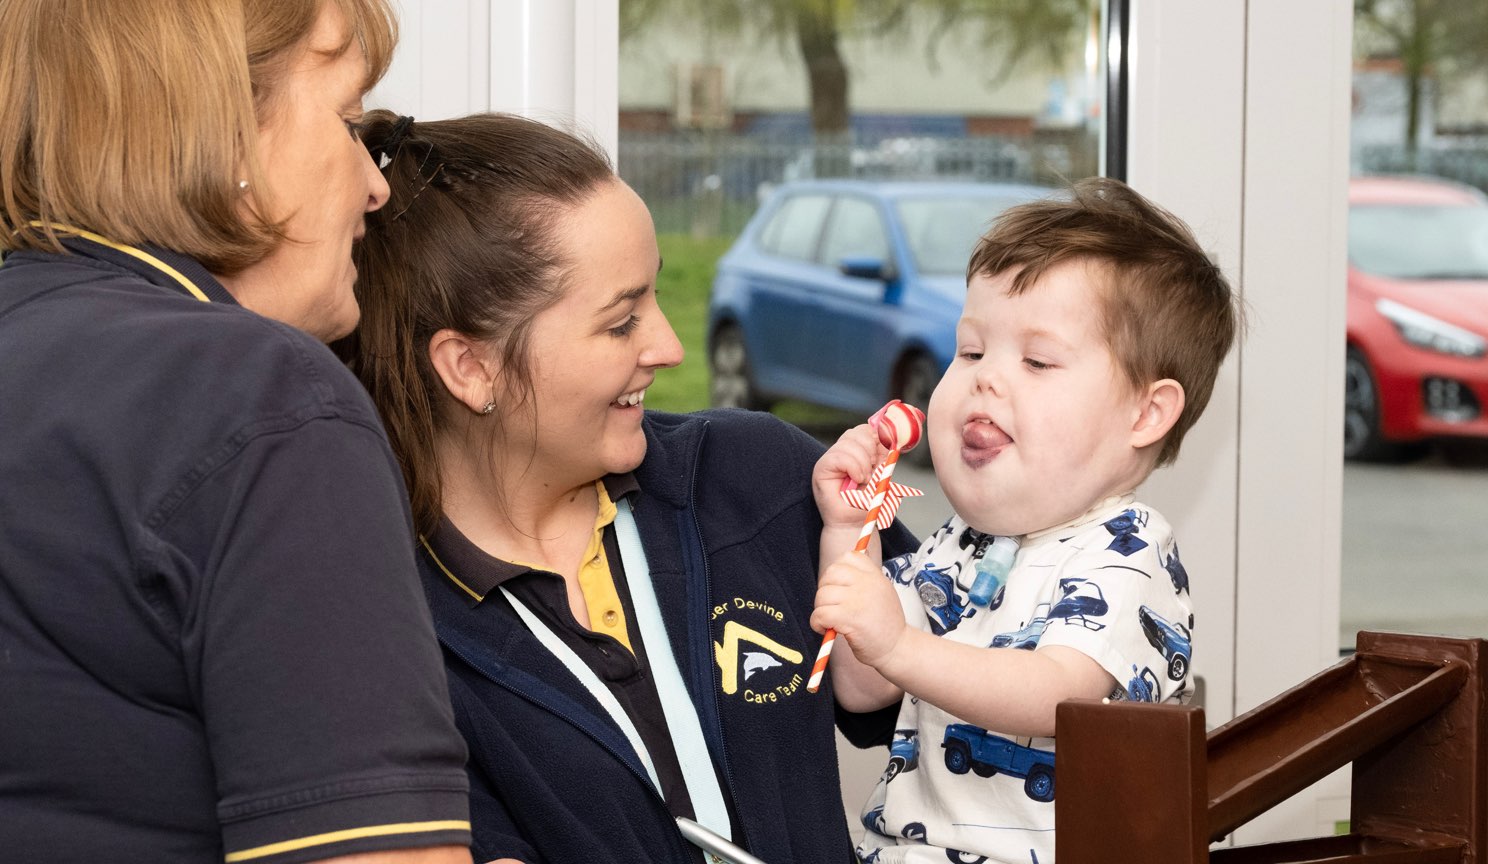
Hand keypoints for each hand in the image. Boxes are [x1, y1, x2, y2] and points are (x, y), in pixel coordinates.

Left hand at [811, 551, 906, 668]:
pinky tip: (826, 629)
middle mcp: (868, 584)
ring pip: (822, 595)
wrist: (898, 648)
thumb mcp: (883, 592)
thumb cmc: (886, 624)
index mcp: (875, 576)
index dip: (837, 570)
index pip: (849, 557)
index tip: (838, 586)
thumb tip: (839, 567)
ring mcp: (858, 600)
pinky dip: (817, 623)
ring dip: (820, 609)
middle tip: (830, 605)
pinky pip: (820, 613)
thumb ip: (865, 579)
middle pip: (831, 573)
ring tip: (830, 620)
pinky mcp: (850, 618)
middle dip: (824, 589)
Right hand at [812, 424, 886, 529]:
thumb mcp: (882, 473)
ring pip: (849, 443)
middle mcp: (841, 452)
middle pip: (857, 432)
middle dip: (871, 450)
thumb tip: (889, 434)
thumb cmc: (867, 502)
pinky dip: (853, 467)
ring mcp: (830, 459)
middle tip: (873, 470)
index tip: (884, 453)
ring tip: (864, 480)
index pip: (865, 429)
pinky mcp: (821, 468)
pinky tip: (856, 480)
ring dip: (863, 463)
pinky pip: (839, 456)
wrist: (855, 524)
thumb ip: (884, 453)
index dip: (877, 436)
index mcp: (856, 451)